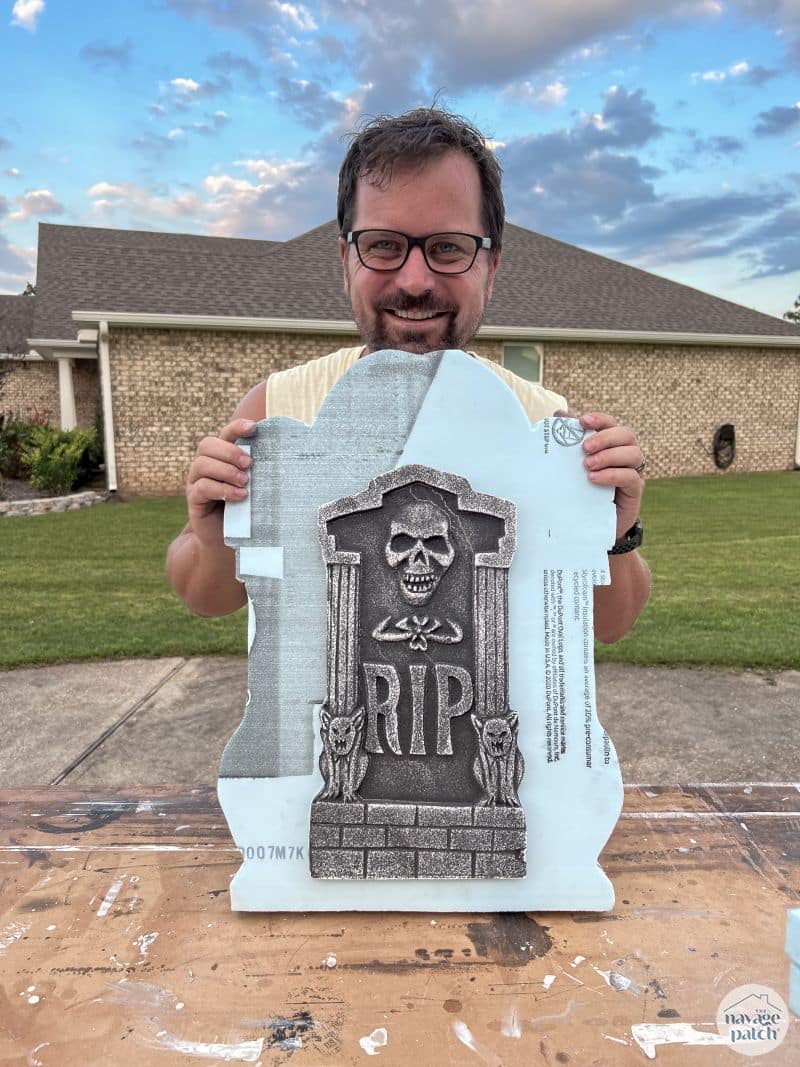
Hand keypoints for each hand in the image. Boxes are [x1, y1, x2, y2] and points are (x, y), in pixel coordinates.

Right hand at [186, 417, 256, 544]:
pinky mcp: (194, 499)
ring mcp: (196, 481)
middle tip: (250, 464)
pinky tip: (240, 496)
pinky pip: (202, 487)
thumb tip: (284, 457)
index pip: (224, 434)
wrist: (226, 537)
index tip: (253, 428)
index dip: (236, 427)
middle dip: (230, 452)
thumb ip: (259, 472)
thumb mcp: (254, 487)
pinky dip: (222, 489)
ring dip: (226, 470)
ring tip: (245, 482)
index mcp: (220, 456)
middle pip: (207, 445)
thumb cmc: (244, 508)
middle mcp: (205, 465)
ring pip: (202, 464)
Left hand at [579, 412, 644, 539]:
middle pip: (626, 434)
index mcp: (611, 444)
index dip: (599, 419)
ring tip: (588, 465)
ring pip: (633, 453)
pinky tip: (594, 479)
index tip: (582, 421)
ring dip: (609, 456)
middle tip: (584, 448)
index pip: (611, 424)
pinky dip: (612, 475)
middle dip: (605, 437)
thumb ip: (569, 442)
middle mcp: (625, 454)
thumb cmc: (582, 489)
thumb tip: (558, 414)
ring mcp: (632, 471)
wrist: (591, 523)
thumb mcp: (572, 466)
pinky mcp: (634, 490)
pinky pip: (630, 477)